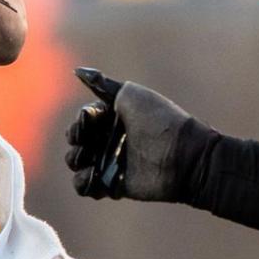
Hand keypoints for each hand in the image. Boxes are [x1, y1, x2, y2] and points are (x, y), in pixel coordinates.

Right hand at [64, 67, 204, 201]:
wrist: (183, 154)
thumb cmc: (159, 120)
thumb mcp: (131, 95)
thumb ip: (102, 85)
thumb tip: (77, 71)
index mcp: (113, 119)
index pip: (82, 121)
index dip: (79, 122)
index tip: (87, 122)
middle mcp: (110, 140)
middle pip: (76, 141)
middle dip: (76, 140)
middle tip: (87, 142)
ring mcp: (111, 163)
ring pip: (77, 163)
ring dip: (77, 160)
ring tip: (92, 160)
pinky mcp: (113, 185)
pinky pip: (84, 187)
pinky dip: (83, 182)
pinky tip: (94, 175)